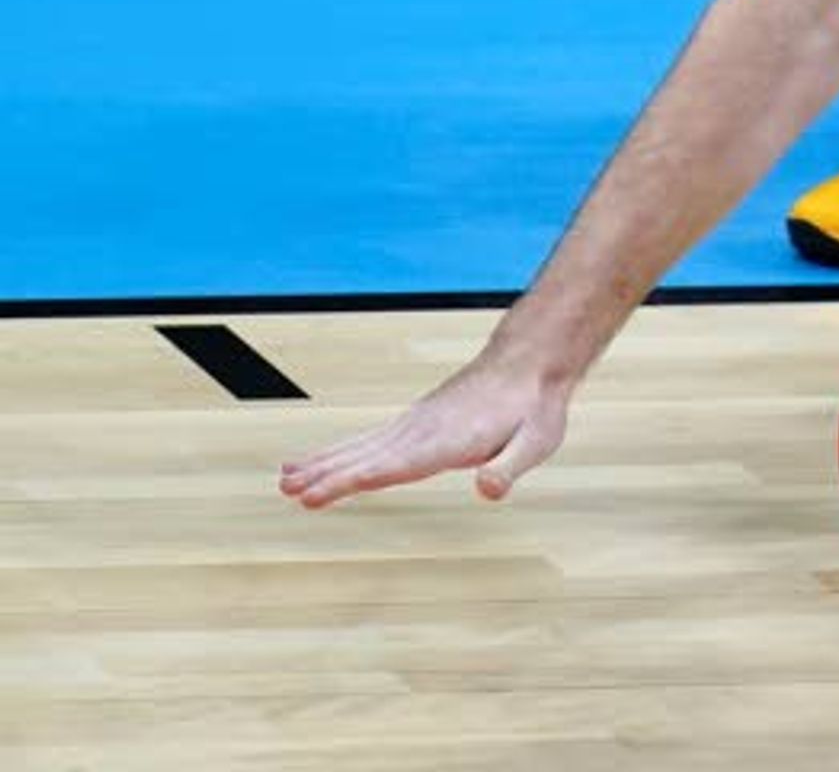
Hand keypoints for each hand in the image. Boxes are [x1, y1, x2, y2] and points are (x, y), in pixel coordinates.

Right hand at [279, 351, 571, 509]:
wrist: (529, 362)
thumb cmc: (534, 408)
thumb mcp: (537, 441)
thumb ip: (510, 466)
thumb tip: (488, 490)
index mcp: (449, 441)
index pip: (398, 465)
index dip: (362, 478)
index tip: (325, 491)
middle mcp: (423, 431)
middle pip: (369, 456)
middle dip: (330, 474)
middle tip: (290, 491)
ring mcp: (414, 424)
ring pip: (362, 446)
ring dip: (324, 462)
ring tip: (285, 479)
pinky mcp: (413, 422)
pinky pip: (368, 439)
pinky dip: (340, 451)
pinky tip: (317, 463)